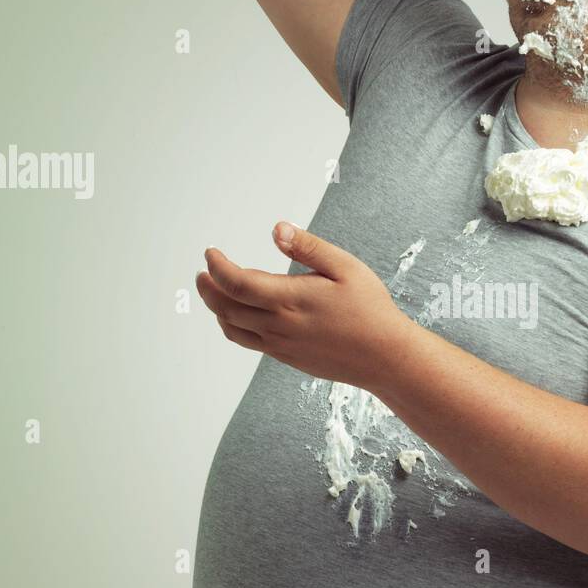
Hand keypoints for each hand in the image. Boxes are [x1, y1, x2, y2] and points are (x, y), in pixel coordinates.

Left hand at [195, 222, 409, 390]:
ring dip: (216, 308)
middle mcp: (278, 325)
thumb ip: (308, 247)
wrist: (384, 357)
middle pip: (225, 307)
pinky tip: (238, 315)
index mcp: (290, 299)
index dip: (216, 266)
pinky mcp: (285, 356)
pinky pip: (247, 342)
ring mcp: (280, 344)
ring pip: (232, 328)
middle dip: (207, 287)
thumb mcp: (345, 267)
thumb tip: (277, 230)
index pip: (236, 282)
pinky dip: (232, 326)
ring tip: (214, 290)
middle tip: (203, 271)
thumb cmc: (370, 310)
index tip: (211, 252)